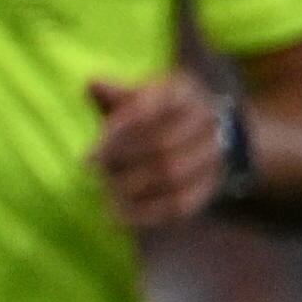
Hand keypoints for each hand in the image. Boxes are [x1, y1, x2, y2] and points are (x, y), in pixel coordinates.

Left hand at [83, 71, 226, 232]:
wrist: (211, 132)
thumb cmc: (158, 112)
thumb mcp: (139, 96)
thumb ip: (115, 94)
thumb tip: (92, 84)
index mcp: (183, 93)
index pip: (147, 113)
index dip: (116, 136)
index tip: (86, 159)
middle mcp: (206, 120)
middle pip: (161, 147)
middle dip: (123, 164)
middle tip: (97, 175)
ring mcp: (215, 154)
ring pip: (172, 176)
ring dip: (134, 188)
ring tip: (107, 194)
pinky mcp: (212, 184)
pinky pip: (182, 203)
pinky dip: (148, 213)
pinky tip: (120, 217)